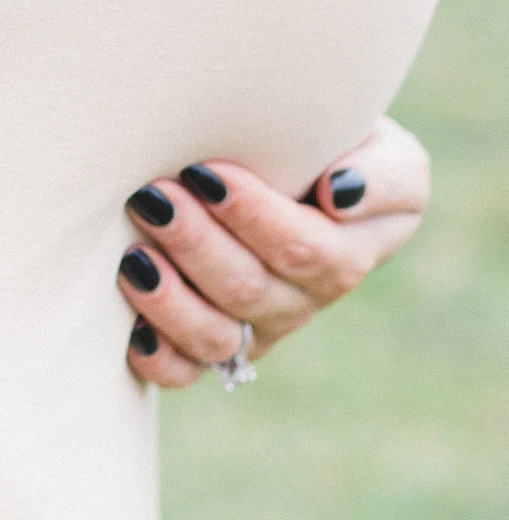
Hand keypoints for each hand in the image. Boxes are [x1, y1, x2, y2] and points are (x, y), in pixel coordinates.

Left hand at [117, 117, 430, 389]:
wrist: (294, 162)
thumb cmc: (339, 148)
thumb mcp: (388, 153)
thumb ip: (384, 175)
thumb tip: (340, 194)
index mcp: (349, 255)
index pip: (305, 250)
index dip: (254, 217)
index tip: (206, 173)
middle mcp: (302, 301)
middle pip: (249, 290)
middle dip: (196, 245)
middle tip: (155, 198)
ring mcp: (254, 328)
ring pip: (214, 337)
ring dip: (170, 300)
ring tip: (134, 256)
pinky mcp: (210, 346)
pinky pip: (185, 371)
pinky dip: (157, 357)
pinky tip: (131, 329)